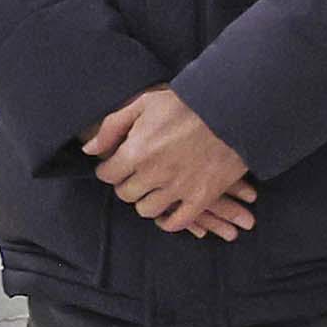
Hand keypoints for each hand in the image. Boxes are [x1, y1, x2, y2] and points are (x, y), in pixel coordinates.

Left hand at [90, 88, 253, 236]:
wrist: (235, 111)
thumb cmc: (188, 104)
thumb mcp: (145, 103)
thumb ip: (112, 126)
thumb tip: (90, 150)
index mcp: (137, 151)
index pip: (107, 174)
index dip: (110, 169)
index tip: (119, 164)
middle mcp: (154, 174)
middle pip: (125, 194)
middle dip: (128, 184)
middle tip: (139, 175)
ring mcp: (179, 188)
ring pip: (147, 210)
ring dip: (147, 201)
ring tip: (154, 190)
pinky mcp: (202, 197)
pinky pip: (177, 222)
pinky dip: (169, 221)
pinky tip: (168, 211)